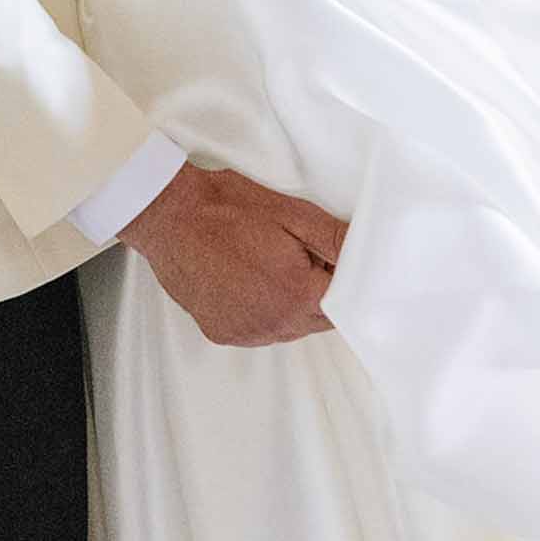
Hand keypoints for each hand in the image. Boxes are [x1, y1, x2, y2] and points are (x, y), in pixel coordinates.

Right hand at [117, 161, 345, 347]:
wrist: (168, 214)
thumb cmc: (226, 207)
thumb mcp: (291, 212)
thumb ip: (336, 238)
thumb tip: (371, 252)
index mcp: (298, 295)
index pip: (345, 304)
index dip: (343, 280)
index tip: (330, 260)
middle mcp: (275, 325)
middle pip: (318, 319)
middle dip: (316, 290)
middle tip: (297, 252)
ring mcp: (246, 333)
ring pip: (288, 327)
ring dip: (288, 302)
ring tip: (265, 262)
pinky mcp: (222, 333)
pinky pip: (257, 328)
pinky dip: (259, 309)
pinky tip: (244, 278)